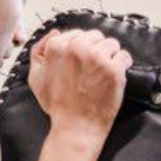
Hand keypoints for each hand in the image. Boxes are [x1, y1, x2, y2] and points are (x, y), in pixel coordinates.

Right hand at [28, 28, 132, 146]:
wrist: (75, 127)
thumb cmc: (57, 106)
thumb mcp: (36, 78)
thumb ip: (39, 52)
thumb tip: (54, 33)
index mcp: (57, 46)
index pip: (77, 34)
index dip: (83, 49)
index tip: (83, 62)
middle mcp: (77, 48)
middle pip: (96, 36)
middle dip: (97, 50)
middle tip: (93, 69)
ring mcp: (97, 58)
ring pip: (112, 44)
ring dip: (110, 56)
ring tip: (103, 73)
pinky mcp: (113, 69)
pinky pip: (124, 56)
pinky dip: (123, 65)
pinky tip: (114, 76)